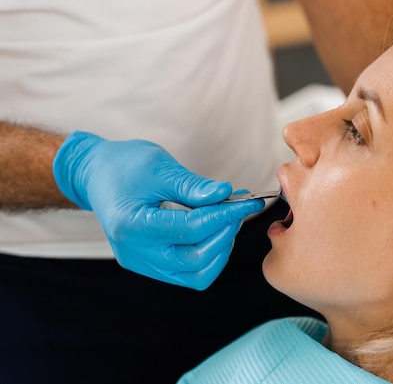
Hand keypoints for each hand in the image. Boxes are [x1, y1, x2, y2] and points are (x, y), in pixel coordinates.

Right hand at [52, 131, 264, 289]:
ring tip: (228, 220)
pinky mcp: (148, 265)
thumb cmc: (126, 165)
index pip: (191, 229)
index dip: (225, 215)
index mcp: (132, 225)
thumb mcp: (160, 168)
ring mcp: (140, 263)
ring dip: (220, 250)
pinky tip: (215, 232)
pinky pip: (186, 272)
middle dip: (225, 233)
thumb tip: (227, 193)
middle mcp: (134, 252)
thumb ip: (193, 186)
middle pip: (196, 259)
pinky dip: (207, 256)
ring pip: (195, 274)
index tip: (248, 200)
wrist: (97, 174)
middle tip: (239, 208)